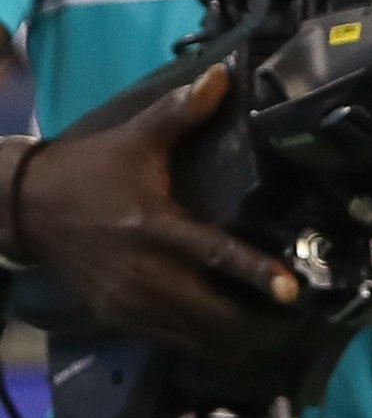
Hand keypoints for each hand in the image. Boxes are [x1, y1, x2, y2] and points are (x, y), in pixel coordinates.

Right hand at [17, 65, 302, 356]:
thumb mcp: (136, 138)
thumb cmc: (91, 170)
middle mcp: (144, 273)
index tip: (292, 292)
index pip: (215, 256)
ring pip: (195, 337)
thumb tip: (222, 75)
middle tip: (299, 319)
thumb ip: (182, 110)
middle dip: (259, 324)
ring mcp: (129, 302)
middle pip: (212, 315)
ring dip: (237, 340)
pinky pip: (171, 341)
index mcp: (155, 227)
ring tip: (277, 332)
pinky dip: (205, 342)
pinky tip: (233, 336)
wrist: (26, 208)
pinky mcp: (117, 318)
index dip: (256, 275)